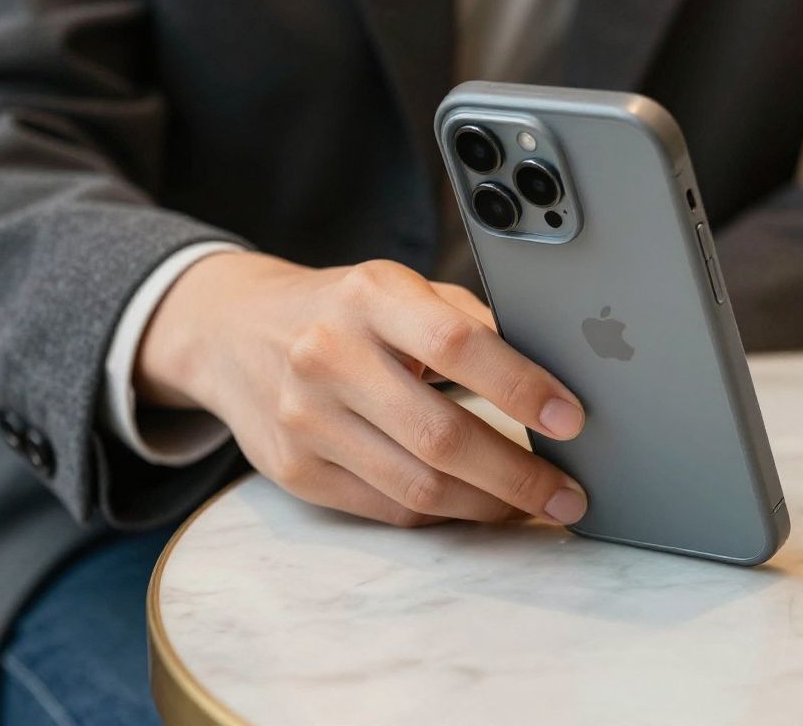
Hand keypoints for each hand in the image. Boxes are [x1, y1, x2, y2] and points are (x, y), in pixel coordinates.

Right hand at [135, 252, 587, 527]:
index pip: (458, 345)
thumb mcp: (398, 288)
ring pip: (418, 487)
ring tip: (534, 508)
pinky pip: (388, 508)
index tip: (571, 419)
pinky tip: (478, 507)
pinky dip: (445, 514)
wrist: (231, 331)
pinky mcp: (295, 469)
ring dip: (490, 507)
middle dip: (520, 475)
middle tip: (569, 494)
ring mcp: (306, 418)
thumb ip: (465, 322)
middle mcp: (330, 355)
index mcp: (370, 298)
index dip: (522, 387)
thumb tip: (552, 375)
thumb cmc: (341, 310)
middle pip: (441, 436)